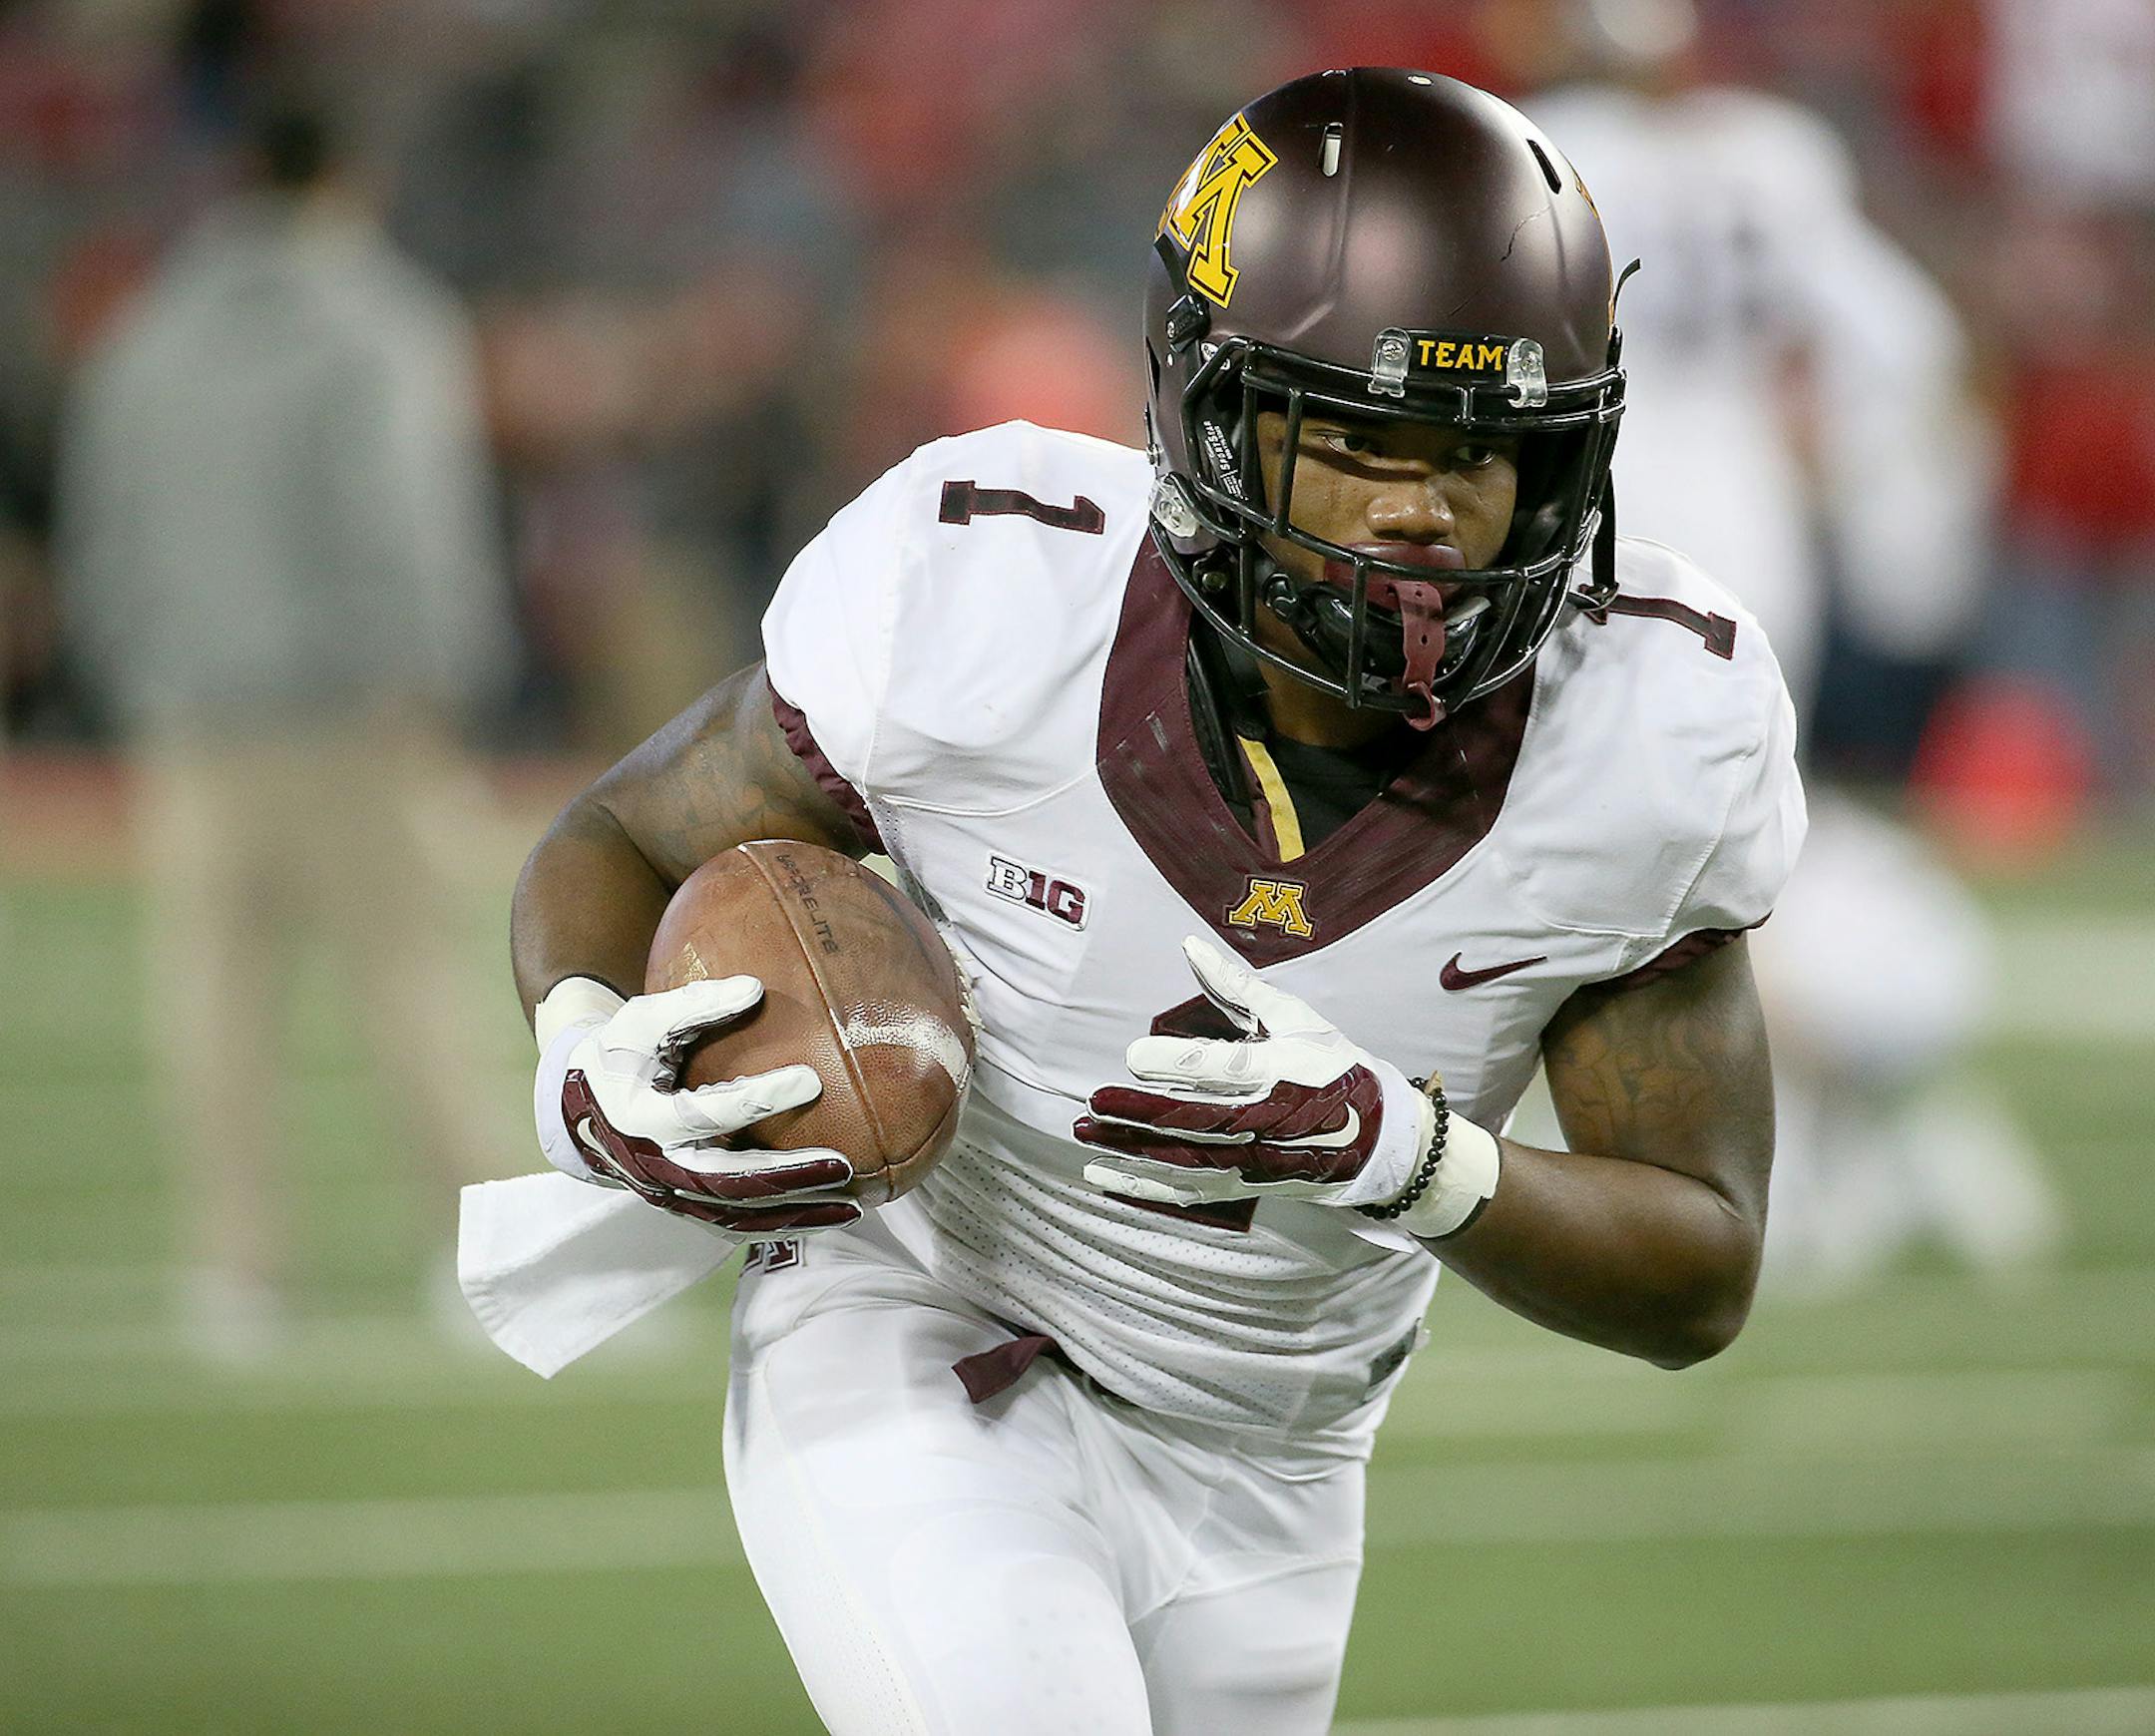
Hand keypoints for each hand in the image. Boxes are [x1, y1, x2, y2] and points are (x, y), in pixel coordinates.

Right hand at [534, 976, 860, 1238]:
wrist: (579, 1107)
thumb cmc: (621, 1054)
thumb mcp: (641, 1021)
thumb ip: (693, 1005)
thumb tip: (755, 989)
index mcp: (644, 1118)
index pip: (707, 1114)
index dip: (758, 1100)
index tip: (810, 1080)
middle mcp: (657, 1167)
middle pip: (728, 1183)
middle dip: (787, 1177)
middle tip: (841, 1164)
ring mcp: (671, 1195)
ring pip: (739, 1216)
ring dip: (796, 1214)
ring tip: (854, 1206)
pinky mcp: (687, 1207)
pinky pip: (738, 1225)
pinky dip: (783, 1226)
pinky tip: (830, 1217)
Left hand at [1072, 936, 1433, 1209]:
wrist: (1378, 1139)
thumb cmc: (1334, 1064)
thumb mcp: (1297, 1016)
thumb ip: (1238, 986)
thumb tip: (1189, 945)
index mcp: (1280, 1070)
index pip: (1224, 1070)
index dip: (1178, 1066)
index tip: (1132, 1057)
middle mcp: (1267, 1120)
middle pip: (1196, 1121)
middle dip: (1140, 1115)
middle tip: (1093, 1104)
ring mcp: (1255, 1159)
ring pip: (1184, 1161)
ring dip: (1130, 1152)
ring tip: (1084, 1136)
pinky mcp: (1245, 1184)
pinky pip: (1188, 1190)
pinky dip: (1144, 1187)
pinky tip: (1103, 1176)